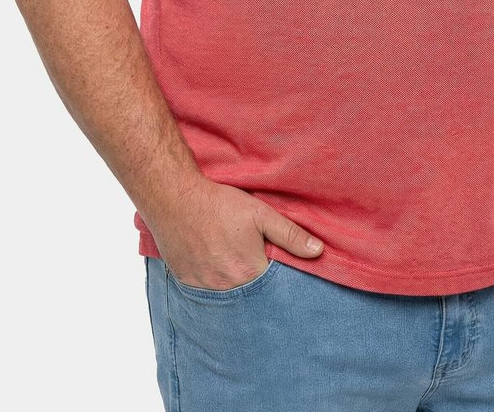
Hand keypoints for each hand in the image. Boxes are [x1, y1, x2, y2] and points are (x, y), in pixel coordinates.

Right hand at [145, 177, 323, 290]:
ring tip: (234, 265)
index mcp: (250, 271)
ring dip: (235, 287)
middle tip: (253, 266)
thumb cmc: (220, 204)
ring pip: (228, 295)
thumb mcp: (260, 214)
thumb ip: (290, 235)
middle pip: (251, 295)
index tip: (280, 273)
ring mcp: (204, 288)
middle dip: (258, 287)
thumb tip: (318, 252)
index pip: (274, 288)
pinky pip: (206, 293)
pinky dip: (214, 284)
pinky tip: (215, 267)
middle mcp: (227, 287)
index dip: (279, 280)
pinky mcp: (187, 283)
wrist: (175, 198)